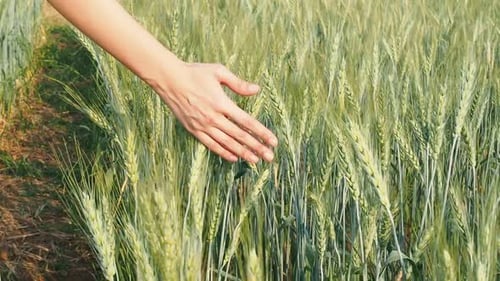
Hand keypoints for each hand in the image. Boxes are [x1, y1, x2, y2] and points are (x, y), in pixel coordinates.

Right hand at [154, 62, 277, 163]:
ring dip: (242, 153)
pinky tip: (234, 157)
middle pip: (240, 136)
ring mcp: (203, 125)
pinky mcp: (194, 130)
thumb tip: (257, 90)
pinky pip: (211, 145)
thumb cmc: (195, 73)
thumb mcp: (218, 71)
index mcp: (222, 103)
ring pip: (227, 143)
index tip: (273, 141)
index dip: (262, 133)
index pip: (247, 122)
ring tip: (255, 160)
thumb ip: (238, 83)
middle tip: (270, 157)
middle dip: (257, 147)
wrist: (169, 80)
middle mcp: (213, 117)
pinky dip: (223, 152)